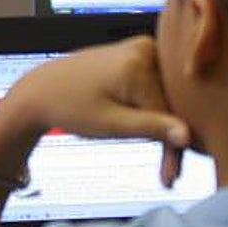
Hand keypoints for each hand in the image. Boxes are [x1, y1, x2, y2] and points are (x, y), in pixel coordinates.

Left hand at [0, 36, 190, 186]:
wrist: (39, 91)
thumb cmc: (68, 106)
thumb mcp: (110, 123)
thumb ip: (151, 128)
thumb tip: (188, 136)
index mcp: (140, 60)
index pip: (170, 112)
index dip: (173, 149)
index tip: (171, 178)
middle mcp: (145, 47)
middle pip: (171, 102)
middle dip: (172, 140)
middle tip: (170, 176)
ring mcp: (141, 49)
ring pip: (166, 98)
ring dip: (165, 129)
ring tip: (164, 166)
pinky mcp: (135, 56)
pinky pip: (155, 89)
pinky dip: (154, 113)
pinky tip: (156, 138)